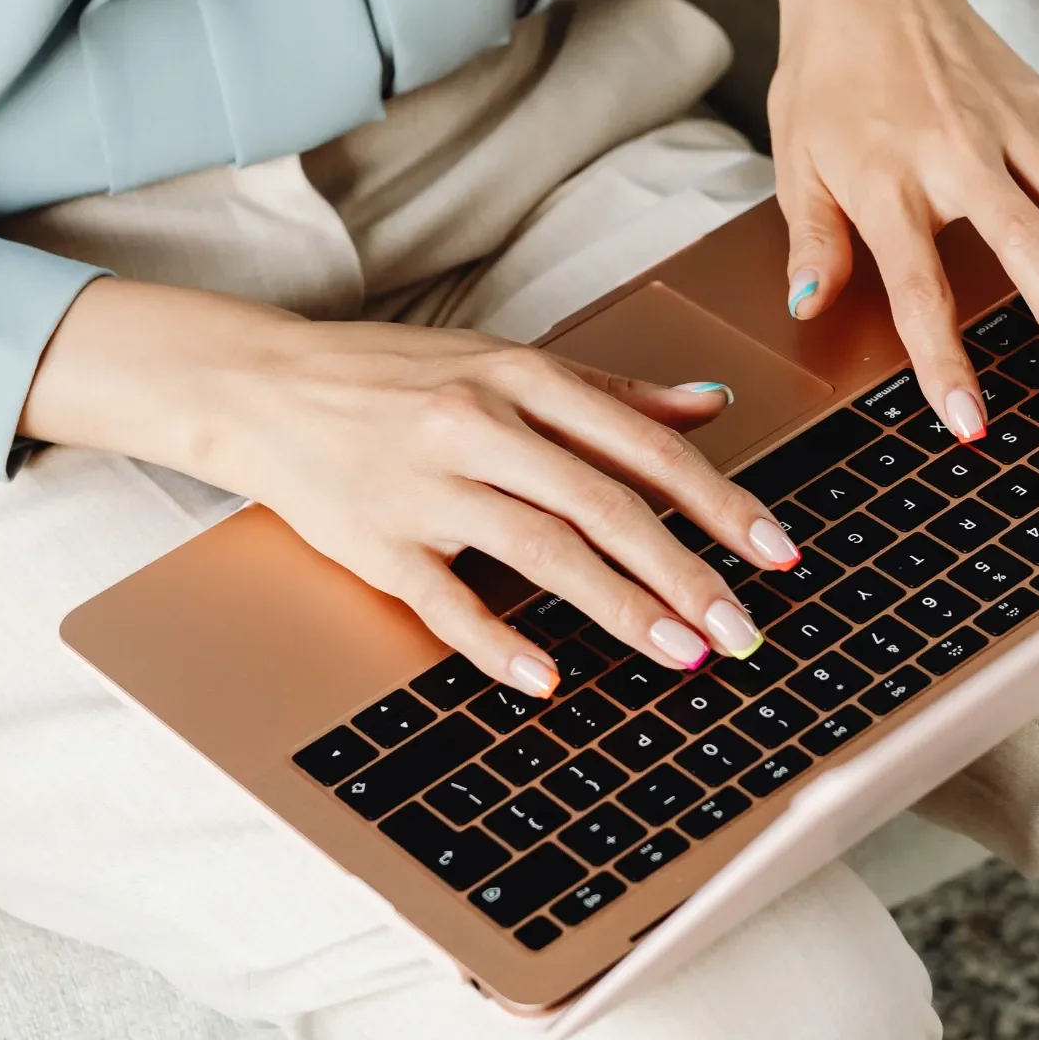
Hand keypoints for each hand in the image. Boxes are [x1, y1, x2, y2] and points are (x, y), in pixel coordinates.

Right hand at [20, 282, 798, 694]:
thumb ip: (609, 391)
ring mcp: (424, 483)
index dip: (717, 500)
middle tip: (743, 628)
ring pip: (540, 549)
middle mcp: (479, 423)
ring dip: (619, 607)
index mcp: (519, 375)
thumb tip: (709, 405)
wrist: (263, 384)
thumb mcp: (502, 362)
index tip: (775, 550)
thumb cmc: (393, 375)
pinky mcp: (373, 541)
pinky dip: (496, 640)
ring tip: (681, 654)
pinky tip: (547, 677)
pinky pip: (444, 600)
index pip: (641, 443)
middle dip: (686, 570)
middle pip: (603, 503)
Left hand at [771, 0, 1038, 437]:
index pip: (920, 288)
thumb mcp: (795, 161)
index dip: (945, 361)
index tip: (971, 422)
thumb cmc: (827, 74)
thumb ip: (812, 240)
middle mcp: (961, 153)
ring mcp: (1015, 126)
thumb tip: (808, 308)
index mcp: (889, 178)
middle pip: (1029, 251)